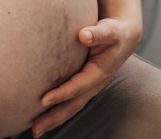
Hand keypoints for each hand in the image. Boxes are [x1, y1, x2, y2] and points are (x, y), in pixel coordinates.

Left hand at [31, 16, 142, 137]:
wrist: (124, 39)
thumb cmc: (115, 33)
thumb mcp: (110, 31)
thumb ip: (98, 33)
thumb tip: (84, 35)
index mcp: (99, 73)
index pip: (77, 87)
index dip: (61, 94)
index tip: (43, 100)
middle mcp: (93, 85)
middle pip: (72, 105)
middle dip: (54, 117)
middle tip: (35, 129)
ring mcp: (89, 88)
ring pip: (70, 107)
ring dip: (53, 120)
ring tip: (36, 131)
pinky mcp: (83, 87)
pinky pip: (69, 102)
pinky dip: (56, 112)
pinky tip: (42, 117)